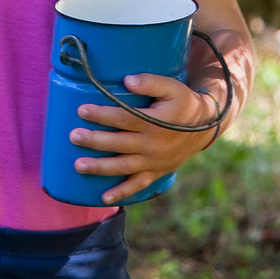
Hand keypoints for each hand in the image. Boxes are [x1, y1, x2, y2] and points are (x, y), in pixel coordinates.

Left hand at [69, 73, 217, 205]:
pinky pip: (137, 185)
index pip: (122, 118)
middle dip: (94, 141)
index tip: (81, 110)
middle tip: (73, 137)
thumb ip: (150, 82)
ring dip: (100, 167)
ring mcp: (153, 162)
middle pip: (118, 144)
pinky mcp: (156, 172)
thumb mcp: (172, 87)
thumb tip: (127, 81)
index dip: (101, 115)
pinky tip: (104, 197)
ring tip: (79, 165)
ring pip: (122, 167)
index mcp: (153, 123)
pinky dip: (122, 193)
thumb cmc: (183, 103)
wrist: (206, 127)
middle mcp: (151, 145)